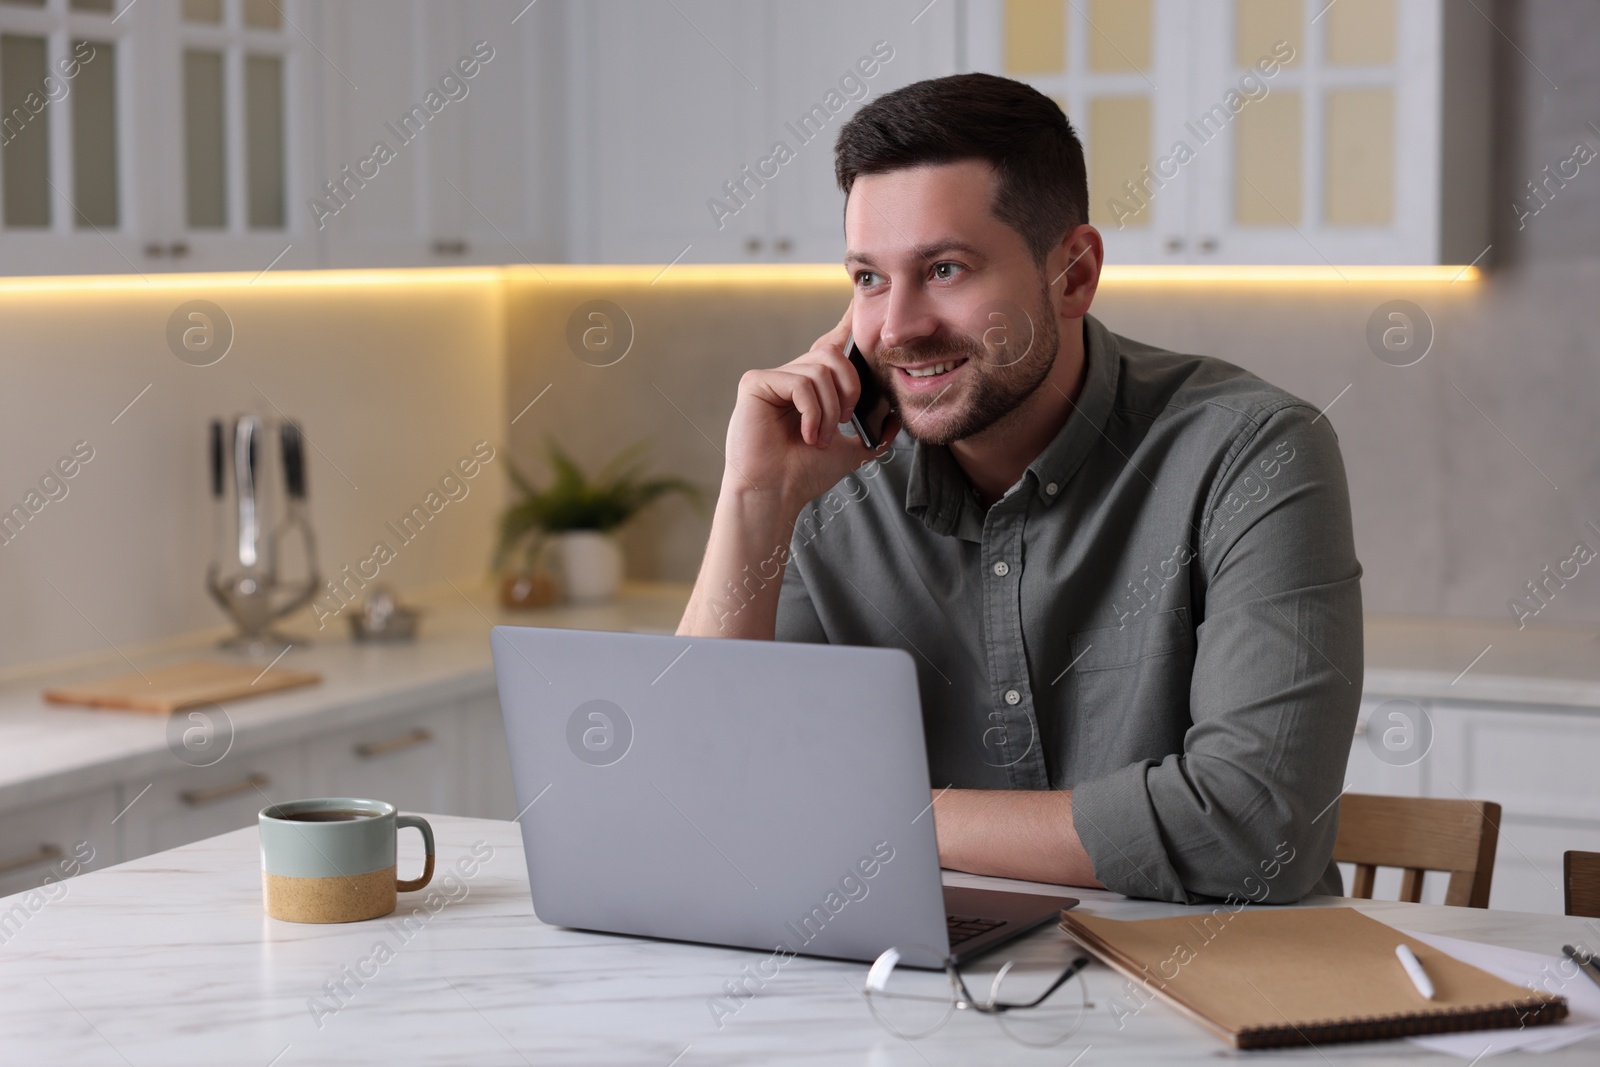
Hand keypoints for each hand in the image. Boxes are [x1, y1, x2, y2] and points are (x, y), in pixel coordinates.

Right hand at [721, 302, 897, 515]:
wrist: (776, 494)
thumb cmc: (805, 473)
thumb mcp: (851, 449)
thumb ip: (872, 432)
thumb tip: (894, 419)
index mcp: (812, 385)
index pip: (833, 344)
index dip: (848, 321)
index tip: (861, 299)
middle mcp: (792, 375)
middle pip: (833, 355)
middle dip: (849, 388)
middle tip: (843, 421)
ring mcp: (772, 377)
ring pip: (819, 370)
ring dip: (830, 409)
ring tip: (819, 436)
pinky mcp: (755, 383)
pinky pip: (799, 382)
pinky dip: (811, 411)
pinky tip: (806, 433)